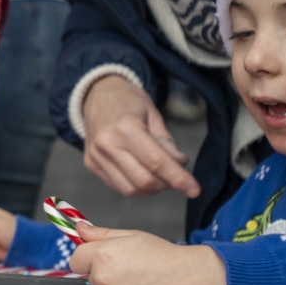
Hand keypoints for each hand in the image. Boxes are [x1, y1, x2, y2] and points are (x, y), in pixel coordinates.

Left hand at [69, 223, 226, 284]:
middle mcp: (105, 281)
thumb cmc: (163, 254)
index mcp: (102, 256)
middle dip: (108, 276)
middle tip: (134, 270)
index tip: (102, 259)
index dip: (88, 259)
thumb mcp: (131, 236)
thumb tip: (78, 229)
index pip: (76, 261)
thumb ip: (101, 234)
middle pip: (95, 281)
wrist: (193, 279)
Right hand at [82, 75, 197, 197]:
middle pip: (144, 180)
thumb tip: (179, 165)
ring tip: (160, 177)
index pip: (156, 162)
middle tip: (177, 177)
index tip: (194, 190)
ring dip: (152, 189)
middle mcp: (107, 144)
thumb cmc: (128, 101)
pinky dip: (136, 187)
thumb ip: (166, 141)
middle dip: (166, 184)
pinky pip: (118, 186)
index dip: (178, 178)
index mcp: (125, 128)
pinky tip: (143, 175)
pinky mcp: (91, 163)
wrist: (96, 94)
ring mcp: (96, 156)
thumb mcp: (153, 114)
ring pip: (131, 189)